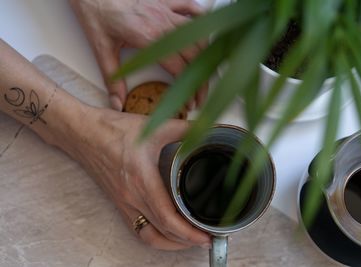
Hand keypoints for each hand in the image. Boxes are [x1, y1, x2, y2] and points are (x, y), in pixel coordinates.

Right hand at [55, 107, 210, 249]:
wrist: (82, 133)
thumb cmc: (114, 130)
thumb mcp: (155, 126)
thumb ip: (186, 129)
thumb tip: (212, 129)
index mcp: (141, 179)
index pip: (167, 217)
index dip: (188, 232)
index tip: (205, 236)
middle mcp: (131, 196)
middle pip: (161, 231)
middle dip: (187, 240)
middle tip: (207, 238)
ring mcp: (123, 203)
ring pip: (149, 235)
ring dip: (170, 243)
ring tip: (190, 240)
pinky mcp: (119, 203)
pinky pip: (138, 229)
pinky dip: (155, 236)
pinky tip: (167, 233)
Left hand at [69, 0, 207, 110]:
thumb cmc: (96, 14)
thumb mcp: (102, 50)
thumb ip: (113, 80)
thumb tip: (117, 103)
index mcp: (149, 38)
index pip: (179, 68)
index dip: (188, 89)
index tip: (190, 103)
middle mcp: (162, 23)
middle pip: (195, 55)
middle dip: (202, 78)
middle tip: (200, 94)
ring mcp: (166, 10)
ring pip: (198, 33)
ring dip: (205, 54)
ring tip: (204, 71)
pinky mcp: (166, 0)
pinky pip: (192, 7)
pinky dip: (201, 20)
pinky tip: (203, 33)